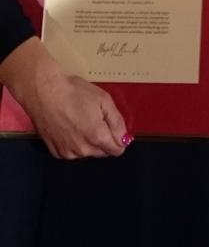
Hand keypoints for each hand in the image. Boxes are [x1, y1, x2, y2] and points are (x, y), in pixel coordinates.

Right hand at [0, 37, 129, 158]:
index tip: (113, 125)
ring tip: (80, 121)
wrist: (44, 92)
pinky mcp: (55, 152)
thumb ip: (117, 122)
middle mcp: (83, 151)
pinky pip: (72, 152)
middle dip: (104, 139)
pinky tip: (69, 127)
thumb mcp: (104, 100)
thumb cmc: (76, 92)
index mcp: (97, 138)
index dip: (119, 138)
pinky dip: (74, 143)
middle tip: (95, 119)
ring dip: (89, 142)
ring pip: (87, 153)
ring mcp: (67, 153)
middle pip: (102, 152)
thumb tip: (125, 140)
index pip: (117, 150)